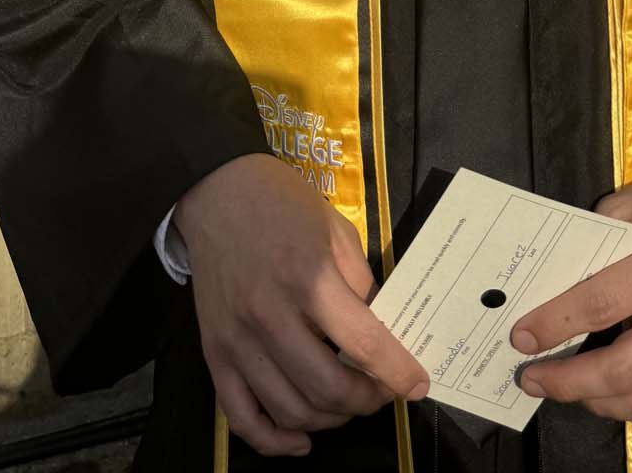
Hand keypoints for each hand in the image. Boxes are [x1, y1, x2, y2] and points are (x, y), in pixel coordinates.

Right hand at [176, 154, 427, 456]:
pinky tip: (301, 438)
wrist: (216, 190)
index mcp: (309, 278)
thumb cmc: (282, 203)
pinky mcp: (213, 353)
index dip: (397, 372)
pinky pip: (241, 417)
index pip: (363, 344)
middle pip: (329, 388)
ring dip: (330, 420)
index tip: (417, 384)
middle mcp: (271, 315)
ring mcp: (238, 340)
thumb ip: (361, 282)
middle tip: (382, 390)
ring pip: (291, 410)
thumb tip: (382, 331)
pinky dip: (273, 441)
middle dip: (367, 400)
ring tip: (348, 405)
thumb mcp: (336, 229)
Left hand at [510, 150, 631, 437]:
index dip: (555, 325)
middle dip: (570, 382)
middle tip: (533, 378)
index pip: (603, 304)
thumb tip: (547, 286)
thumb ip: (592, 240)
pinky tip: (618, 400)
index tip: (522, 338)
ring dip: (602, 404)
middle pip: (626, 369)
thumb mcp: (630, 202)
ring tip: (571, 388)